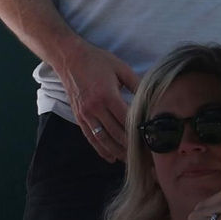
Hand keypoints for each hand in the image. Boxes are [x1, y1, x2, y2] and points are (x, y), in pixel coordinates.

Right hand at [56, 40, 140, 162]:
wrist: (69, 58)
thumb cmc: (96, 60)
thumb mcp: (120, 67)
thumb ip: (136, 83)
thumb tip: (151, 96)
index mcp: (108, 95)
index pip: (126, 120)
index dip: (139, 132)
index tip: (151, 141)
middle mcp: (95, 108)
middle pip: (116, 133)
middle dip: (131, 147)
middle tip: (146, 156)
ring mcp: (85, 114)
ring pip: (103, 139)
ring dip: (118, 152)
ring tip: (131, 162)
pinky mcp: (79, 117)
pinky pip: (90, 137)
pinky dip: (101, 149)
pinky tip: (111, 157)